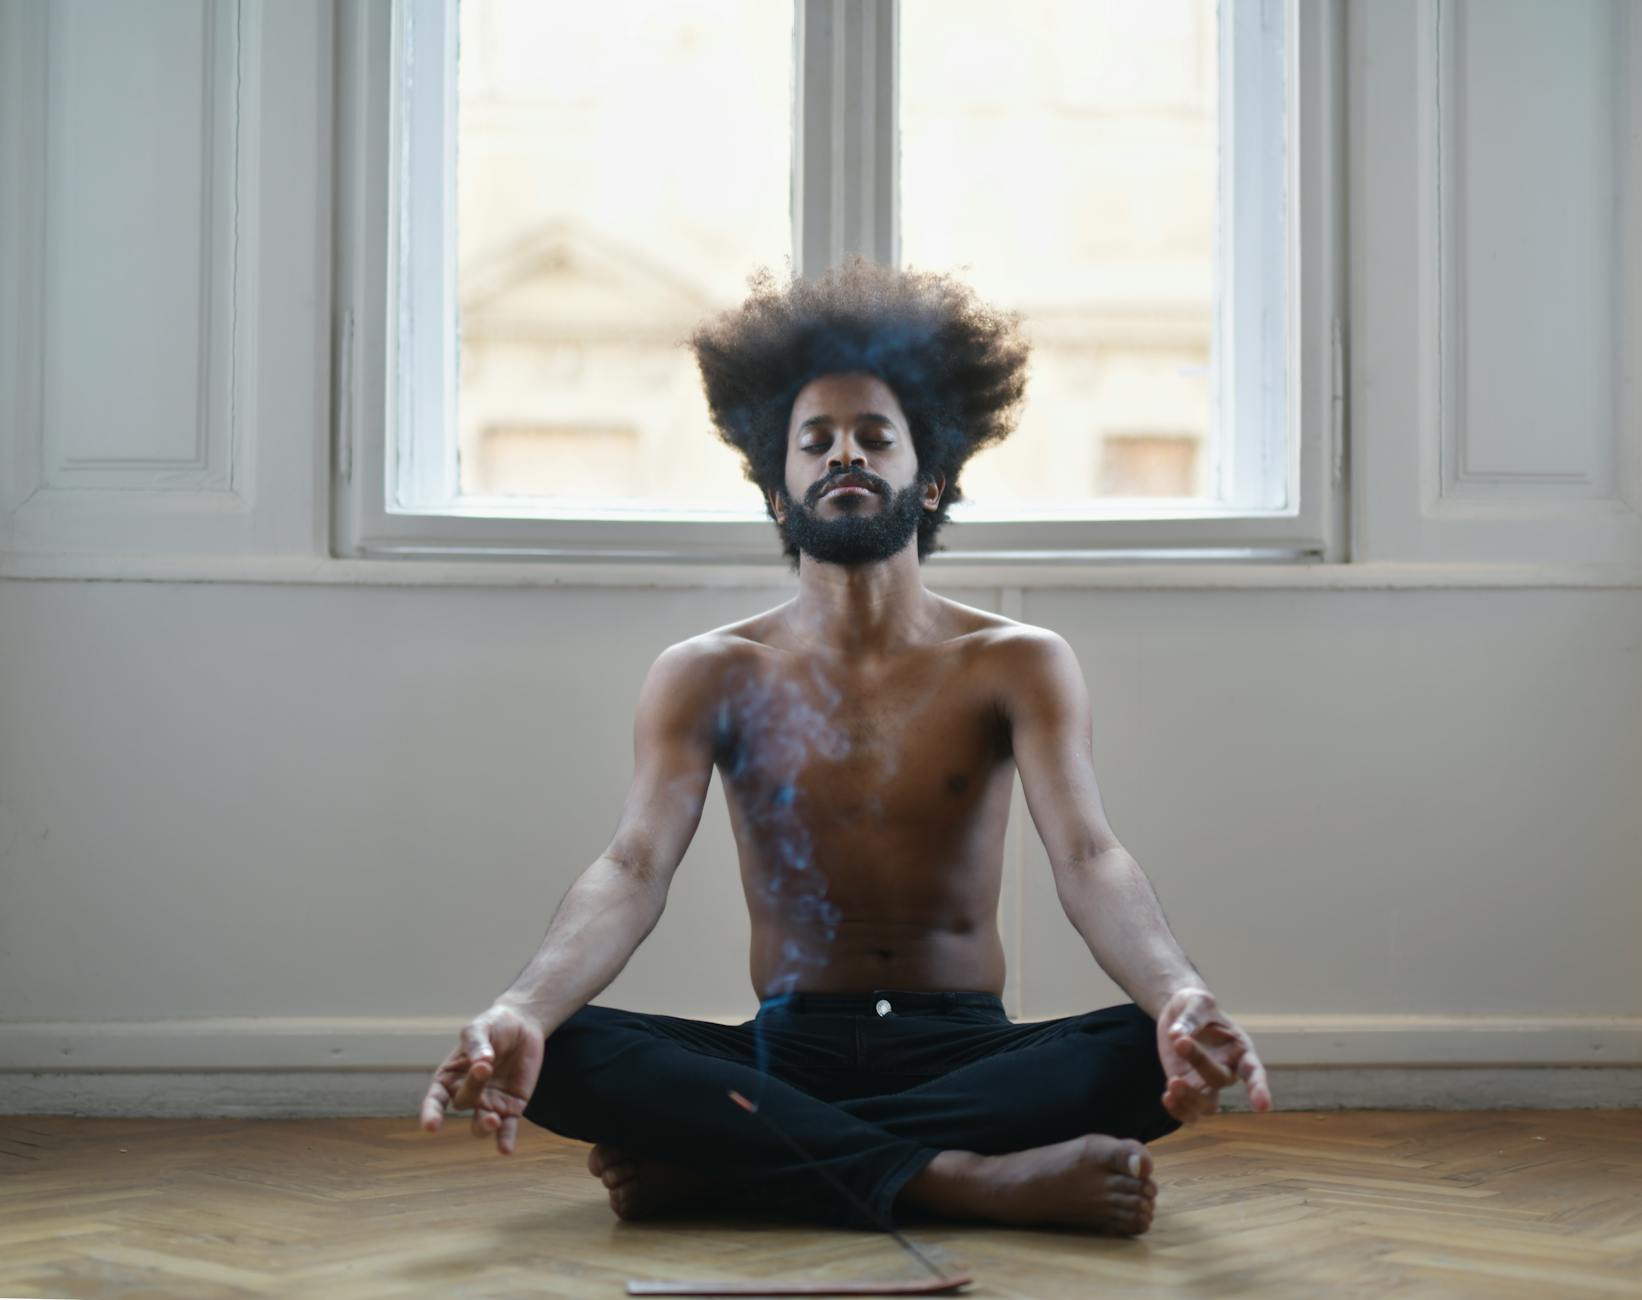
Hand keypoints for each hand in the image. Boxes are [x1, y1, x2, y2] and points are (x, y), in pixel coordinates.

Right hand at [419, 1002, 545, 1154]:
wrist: (523, 1025)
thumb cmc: (493, 1025)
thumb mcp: (480, 1027)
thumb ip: (477, 1043)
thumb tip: (482, 1061)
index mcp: (450, 1077)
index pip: (435, 1100)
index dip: (431, 1114)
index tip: (431, 1126)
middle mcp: (467, 1095)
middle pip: (464, 1102)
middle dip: (473, 1087)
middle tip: (485, 1066)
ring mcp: (489, 1103)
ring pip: (481, 1125)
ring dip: (485, 1126)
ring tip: (494, 1120)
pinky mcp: (511, 1107)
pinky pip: (507, 1128)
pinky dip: (505, 1139)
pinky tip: (505, 1150)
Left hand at [1155, 987, 1271, 1123]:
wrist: (1179, 1013)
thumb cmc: (1196, 1005)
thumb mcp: (1197, 1001)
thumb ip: (1192, 1016)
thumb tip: (1177, 1036)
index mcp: (1240, 1050)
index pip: (1253, 1071)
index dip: (1259, 1088)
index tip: (1262, 1106)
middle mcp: (1228, 1071)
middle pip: (1220, 1080)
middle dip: (1200, 1062)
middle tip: (1179, 1041)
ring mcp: (1207, 1083)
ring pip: (1207, 1106)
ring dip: (1190, 1099)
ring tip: (1172, 1083)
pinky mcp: (1187, 1088)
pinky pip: (1188, 1112)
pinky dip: (1178, 1110)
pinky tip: (1166, 1096)